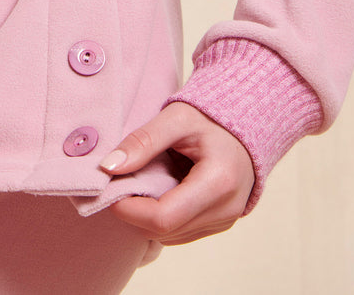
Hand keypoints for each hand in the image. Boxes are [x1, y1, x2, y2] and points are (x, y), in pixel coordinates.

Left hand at [100, 102, 254, 245]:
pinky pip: (181, 233)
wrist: (245, 122)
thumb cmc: (210, 117)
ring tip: (141, 183)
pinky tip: (158, 191)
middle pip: (164, 232)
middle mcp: (226, 210)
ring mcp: (225, 221)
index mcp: (218, 182)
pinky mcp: (220, 224)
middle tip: (121, 183)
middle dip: (135, 213)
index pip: (163, 217)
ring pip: (170, 237)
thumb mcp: (176, 117)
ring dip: (147, 218)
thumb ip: (143, 141)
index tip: (110, 188)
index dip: (129, 209)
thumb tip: (108, 167)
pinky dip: (162, 218)